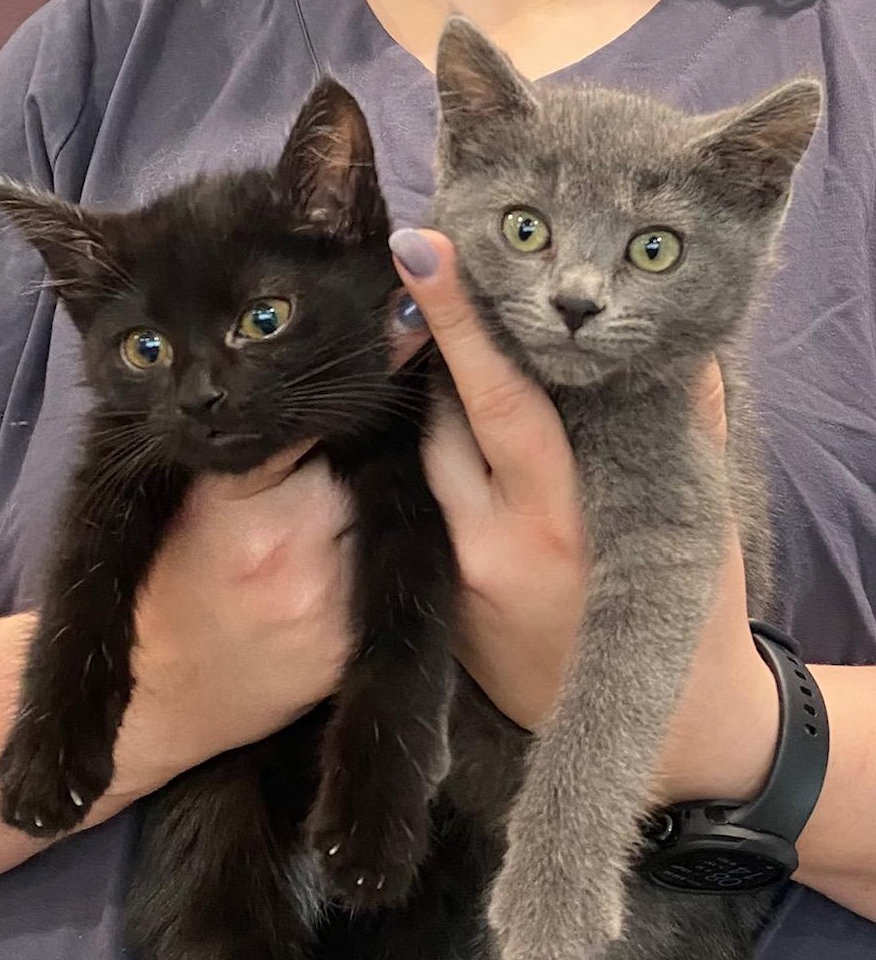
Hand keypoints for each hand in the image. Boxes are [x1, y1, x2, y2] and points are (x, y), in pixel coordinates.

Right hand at [109, 314, 429, 800]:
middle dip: (369, 440)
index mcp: (238, 506)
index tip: (398, 332)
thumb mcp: (184, 503)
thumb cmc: (169, 585)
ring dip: (381, 494)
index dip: (347, 383)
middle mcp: (295, 551)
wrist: (170, 695)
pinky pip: (385, 576)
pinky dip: (381, 550)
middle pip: (362, 466)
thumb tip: (300, 382)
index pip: (309, 421)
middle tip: (384, 409)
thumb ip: (240, 446)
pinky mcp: (354, 645)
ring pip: (383, 517)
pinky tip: (362, 544)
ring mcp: (332, 603)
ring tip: (362, 488)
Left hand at [391, 228, 777, 804]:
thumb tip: (677, 344)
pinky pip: (424, 511)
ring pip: (421, 464)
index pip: (499, 403)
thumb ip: (682, 427)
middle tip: (426, 287)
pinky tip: (448, 439)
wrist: (670, 736)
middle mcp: (493, 547)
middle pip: (437, 425)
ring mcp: (459, 580)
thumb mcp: (692, 517)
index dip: (459, 327)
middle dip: (429, 354)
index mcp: (563, 517)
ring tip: (443, 362)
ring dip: (429, 409)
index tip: (420, 252)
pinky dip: (433, 466)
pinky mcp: (446, 608)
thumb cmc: (689, 612)